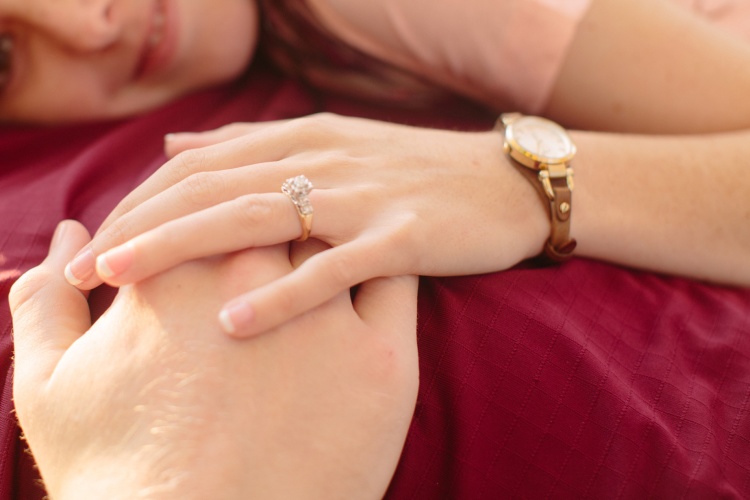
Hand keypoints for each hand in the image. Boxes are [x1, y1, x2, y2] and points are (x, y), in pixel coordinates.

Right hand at [12, 220, 418, 498]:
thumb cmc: (116, 475)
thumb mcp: (49, 386)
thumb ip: (45, 302)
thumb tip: (71, 233)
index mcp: (178, 268)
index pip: (201, 206)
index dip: (206, 218)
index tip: (214, 244)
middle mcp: (256, 274)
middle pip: (273, 209)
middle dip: (270, 218)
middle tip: (275, 243)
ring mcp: (325, 312)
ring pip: (336, 235)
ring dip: (334, 230)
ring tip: (331, 242)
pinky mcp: (383, 360)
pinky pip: (396, 284)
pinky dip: (388, 265)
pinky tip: (380, 264)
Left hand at [63, 113, 546, 335]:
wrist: (504, 182)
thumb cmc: (412, 173)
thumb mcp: (329, 145)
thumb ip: (252, 146)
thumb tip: (178, 146)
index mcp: (300, 137)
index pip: (198, 166)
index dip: (137, 202)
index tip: (93, 245)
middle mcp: (321, 158)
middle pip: (210, 188)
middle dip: (136, 227)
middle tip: (80, 272)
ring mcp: (361, 197)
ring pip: (254, 217)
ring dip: (181, 249)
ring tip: (122, 282)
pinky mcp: (401, 237)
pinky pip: (332, 268)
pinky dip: (281, 294)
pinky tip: (233, 324)